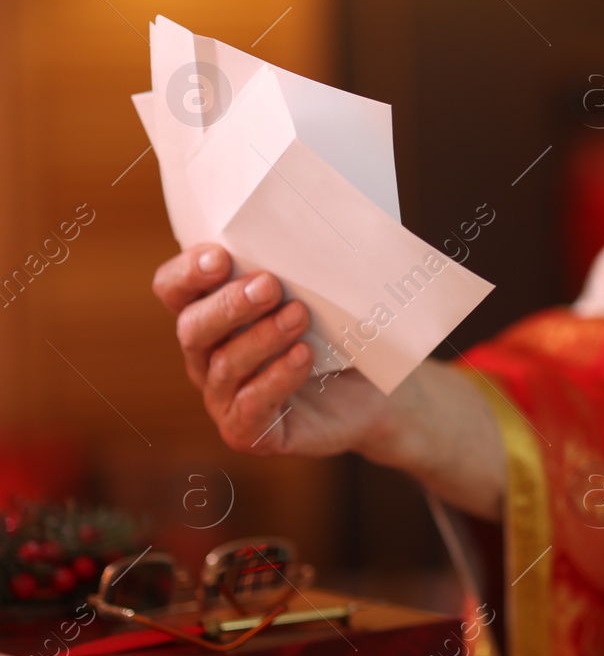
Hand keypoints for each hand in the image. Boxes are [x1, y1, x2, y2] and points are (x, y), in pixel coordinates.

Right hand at [152, 244, 391, 457]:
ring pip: (224, 365)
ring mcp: (224, 398)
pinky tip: (303, 357)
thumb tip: (311, 223)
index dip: (187, 272)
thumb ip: (299, 270)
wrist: (377, 396)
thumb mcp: (320, 297)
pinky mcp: (250, 432)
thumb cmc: (340, 338)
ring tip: (300, 316)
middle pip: (192, 327)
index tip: (219, 255)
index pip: (174, 290)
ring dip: (262, 336)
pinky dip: (276, 378)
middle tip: (270, 284)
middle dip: (229, 304)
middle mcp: (208, 357)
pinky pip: (251, 406)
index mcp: (212, 316)